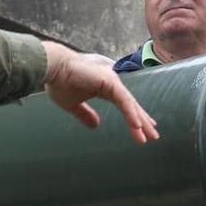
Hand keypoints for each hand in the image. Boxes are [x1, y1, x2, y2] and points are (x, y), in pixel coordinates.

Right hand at [42, 42, 158, 142]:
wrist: (51, 68)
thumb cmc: (59, 83)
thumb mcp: (73, 105)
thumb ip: (86, 114)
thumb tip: (96, 126)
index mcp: (104, 88)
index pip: (124, 104)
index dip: (133, 116)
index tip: (142, 128)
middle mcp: (111, 83)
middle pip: (131, 105)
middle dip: (143, 121)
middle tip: (154, 136)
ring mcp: (112, 81)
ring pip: (130, 104)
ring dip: (140, 121)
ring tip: (149, 136)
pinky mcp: (109, 82)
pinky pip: (124, 101)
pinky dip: (131, 113)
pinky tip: (137, 126)